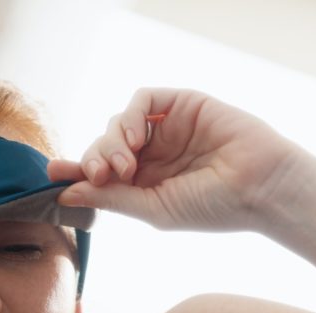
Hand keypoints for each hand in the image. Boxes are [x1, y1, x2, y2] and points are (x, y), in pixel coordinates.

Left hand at [47, 88, 307, 233]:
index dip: (75, 171)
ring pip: (118, 124)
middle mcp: (153, 156)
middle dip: (92, 159)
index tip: (53, 174)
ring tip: (122, 164)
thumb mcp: (154, 208)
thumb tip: (65, 192)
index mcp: (145, 185)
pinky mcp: (182, 105)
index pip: (100, 174)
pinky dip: (130, 115)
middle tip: (99, 175)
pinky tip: (133, 136)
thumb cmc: (214, 207)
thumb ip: (111, 197)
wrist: (261, 188)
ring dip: (110, 142)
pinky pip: (143, 100)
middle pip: (103, 147)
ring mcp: (167, 129)